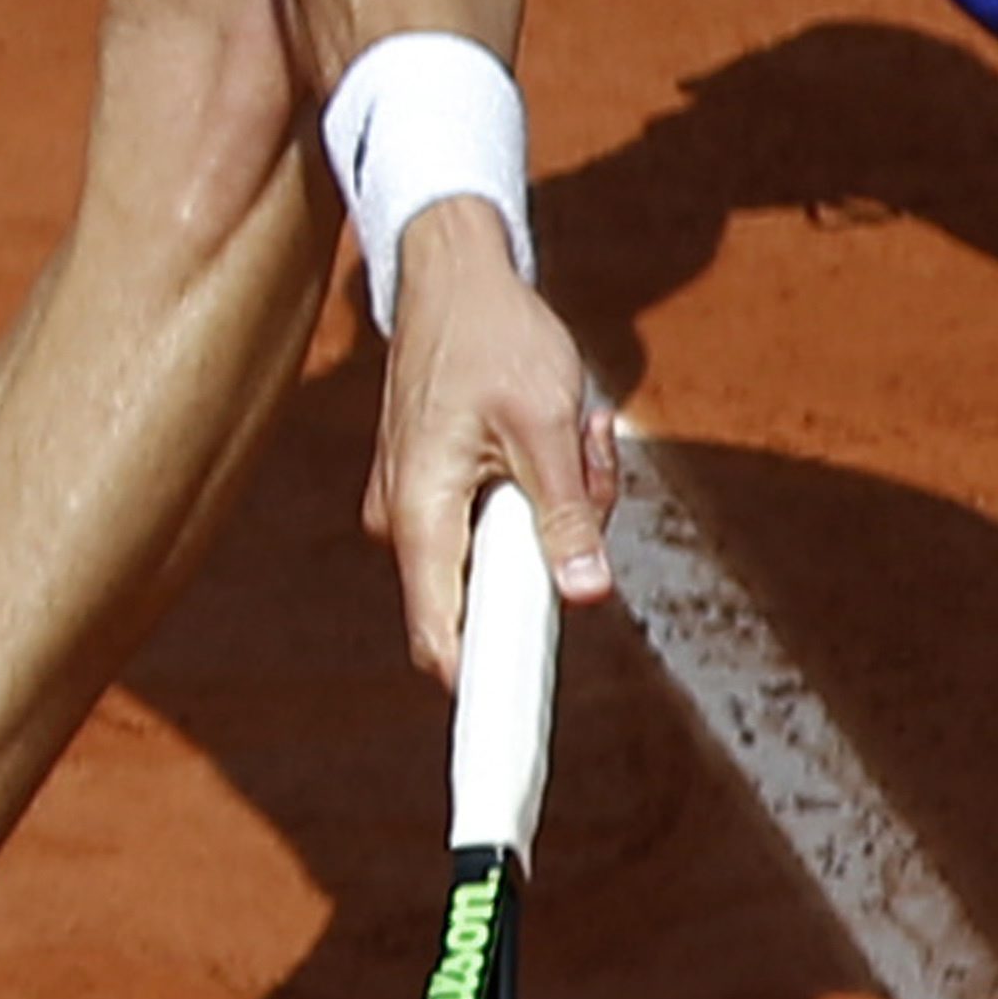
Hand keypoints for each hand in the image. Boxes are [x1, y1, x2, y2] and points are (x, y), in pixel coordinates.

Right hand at [362, 199, 619, 681]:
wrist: (451, 269)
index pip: (443, 639)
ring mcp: (416, 507)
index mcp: (421, 515)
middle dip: (556, 556)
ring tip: (578, 433)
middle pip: (491, 595)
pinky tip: (561, 433)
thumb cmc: (495, 336)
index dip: (484, 690)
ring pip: (502, 555)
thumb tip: (585, 596)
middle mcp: (405, 524)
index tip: (524, 729)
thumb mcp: (548, 421)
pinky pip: (495, 521)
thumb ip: (566, 512)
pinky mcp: (434, 489)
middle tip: (592, 468)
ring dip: (557, 512)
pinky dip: (538, 491)